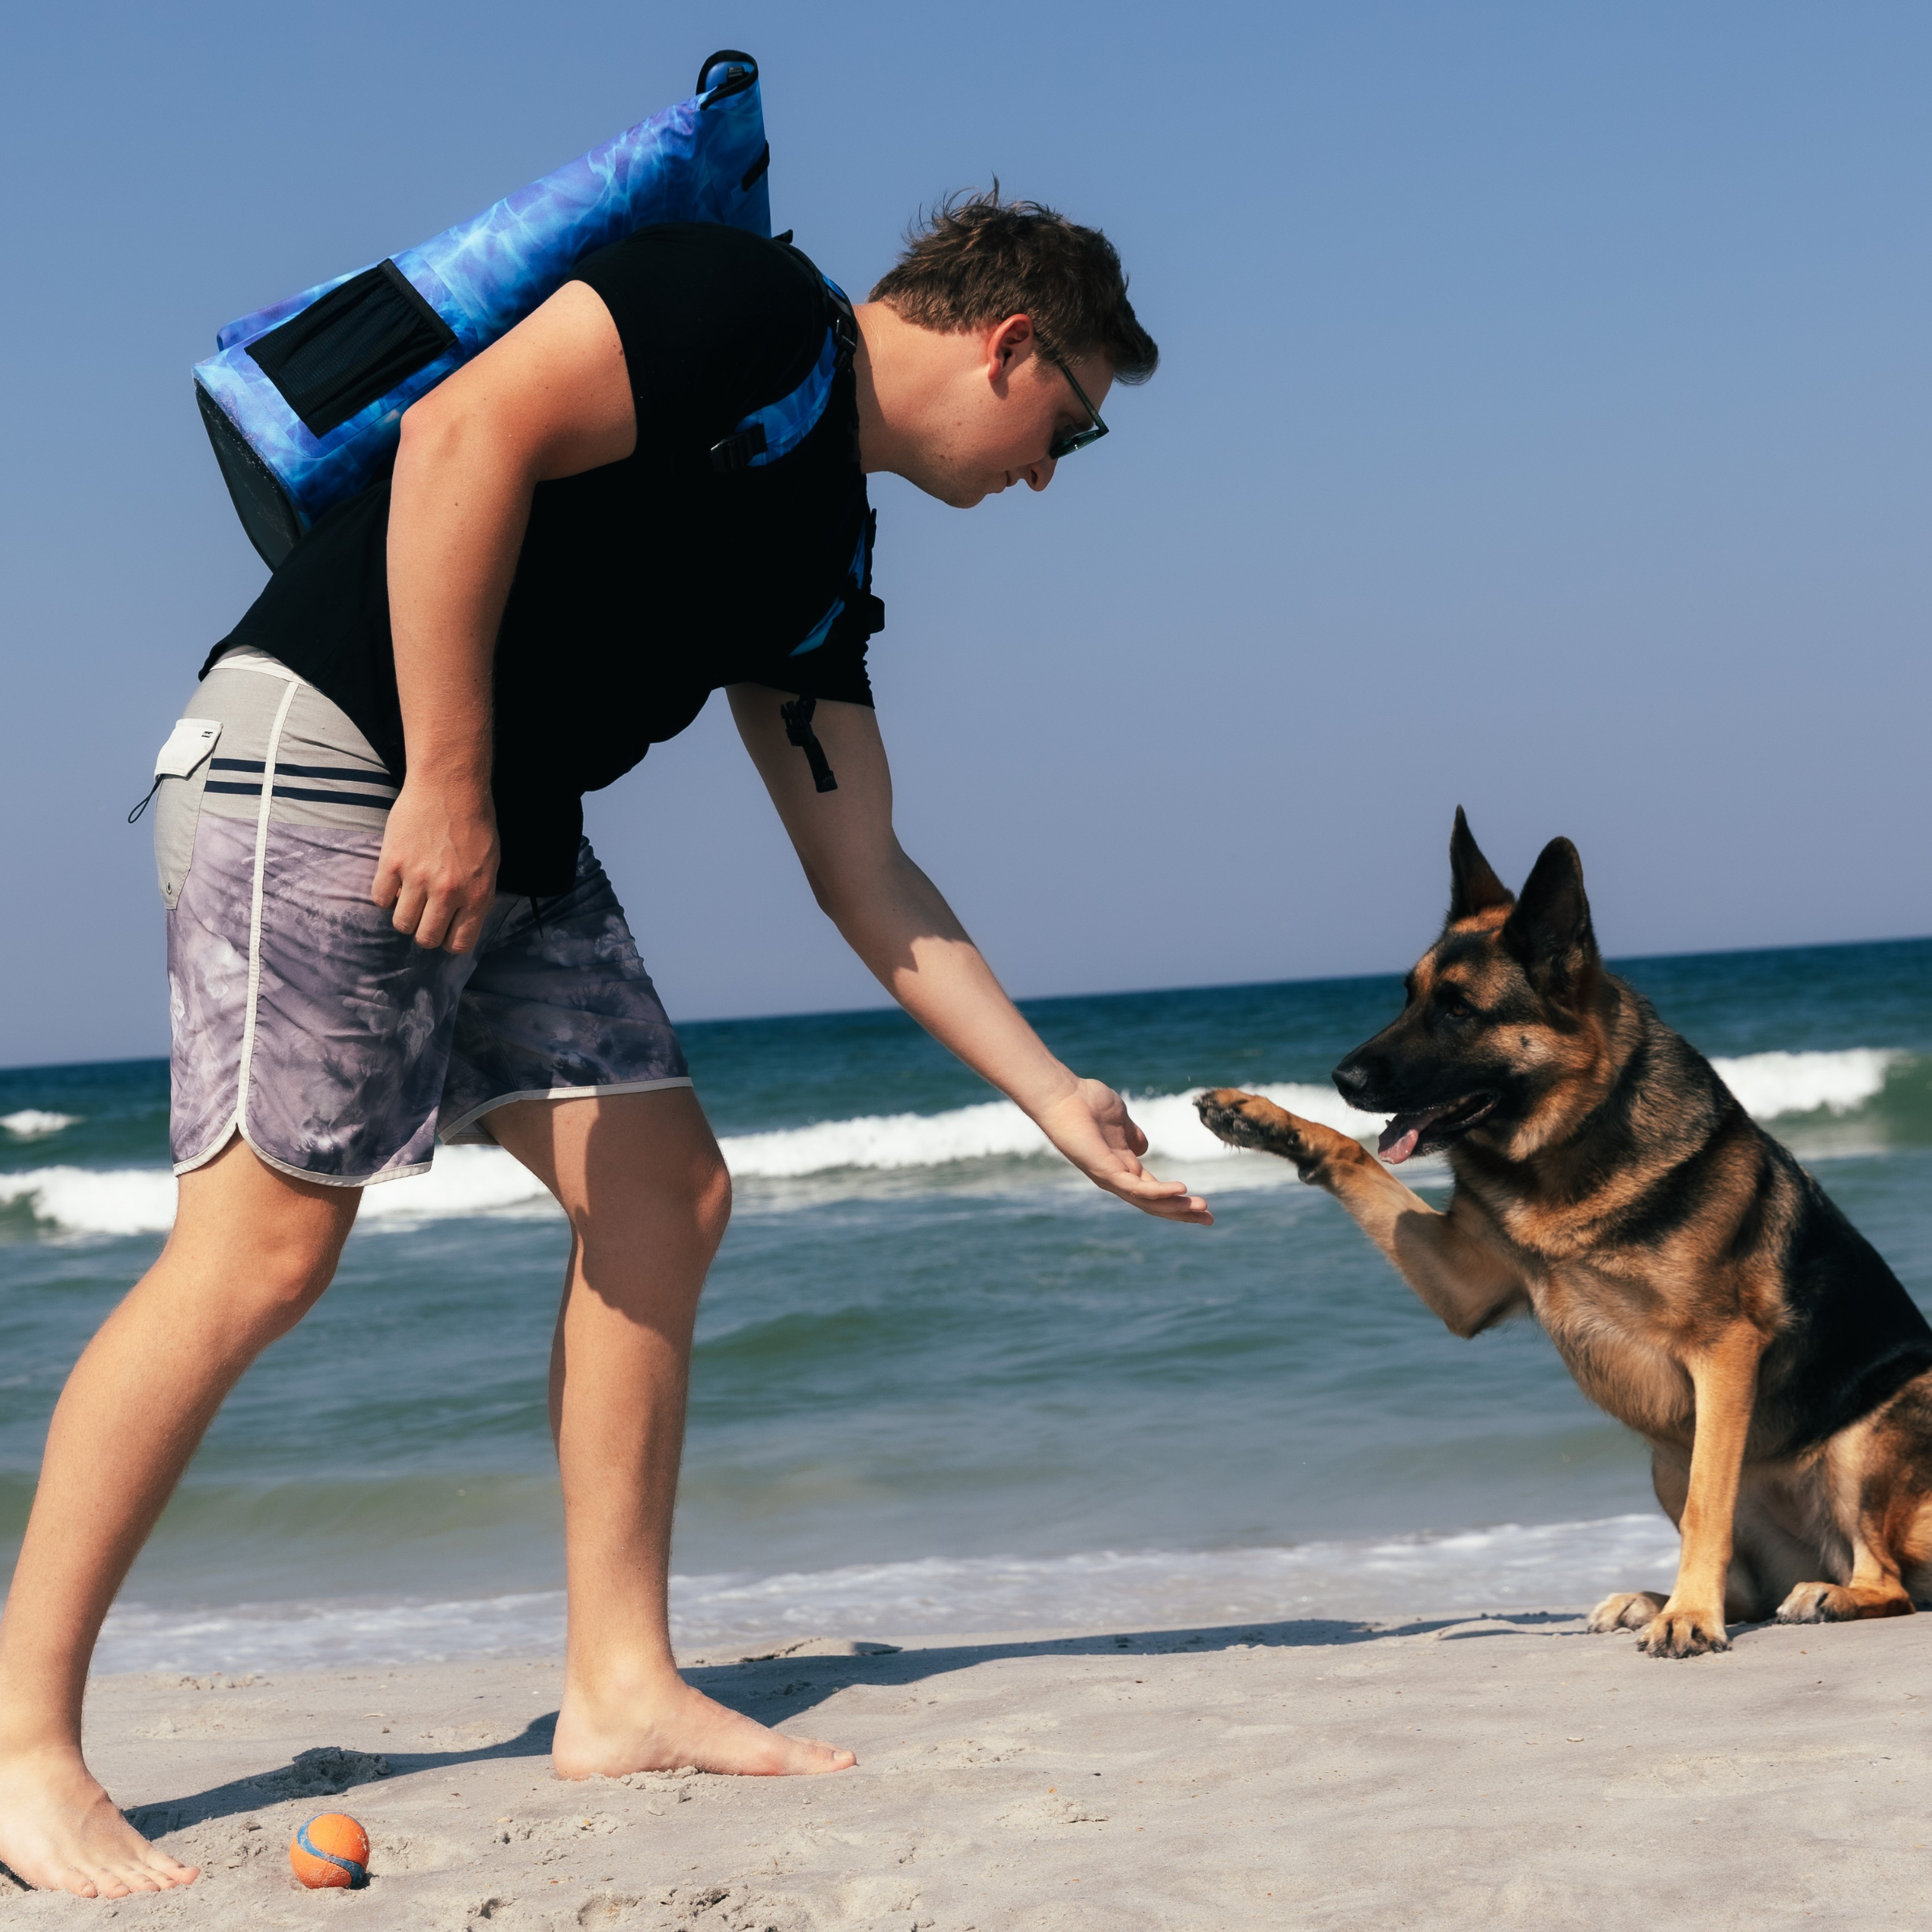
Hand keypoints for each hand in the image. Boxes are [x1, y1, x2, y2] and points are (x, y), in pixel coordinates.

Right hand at [371, 777, 499, 952]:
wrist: (449, 787)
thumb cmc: (474, 823)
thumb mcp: (490, 865)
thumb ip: (476, 896)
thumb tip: (461, 924)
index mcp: (477, 895)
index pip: (459, 943)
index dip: (449, 941)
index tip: (445, 932)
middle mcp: (448, 892)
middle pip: (426, 938)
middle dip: (425, 932)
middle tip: (424, 916)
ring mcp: (418, 879)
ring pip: (401, 923)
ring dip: (404, 915)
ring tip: (409, 898)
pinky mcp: (392, 863)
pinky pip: (380, 899)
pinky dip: (386, 896)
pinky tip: (395, 882)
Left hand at [1033, 1079, 1211, 1224]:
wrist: (1063, 1095)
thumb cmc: (1087, 1102)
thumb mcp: (1120, 1120)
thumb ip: (1133, 1135)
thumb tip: (1143, 1147)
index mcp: (1123, 1166)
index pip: (1155, 1191)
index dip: (1179, 1200)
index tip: (1204, 1205)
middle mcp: (1117, 1177)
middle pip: (1154, 1203)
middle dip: (1182, 1213)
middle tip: (1210, 1219)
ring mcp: (1110, 1176)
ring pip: (1148, 1201)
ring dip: (1176, 1207)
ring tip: (1201, 1208)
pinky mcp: (1104, 1170)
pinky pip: (1136, 1188)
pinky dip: (1159, 1192)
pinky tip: (1181, 1190)